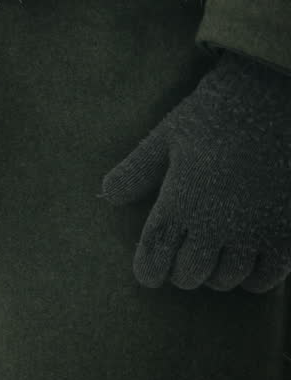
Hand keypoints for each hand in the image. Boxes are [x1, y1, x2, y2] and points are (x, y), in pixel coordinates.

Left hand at [101, 53, 290, 291]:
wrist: (275, 99)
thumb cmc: (215, 115)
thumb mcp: (167, 137)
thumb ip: (137, 170)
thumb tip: (108, 195)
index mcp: (182, 201)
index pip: (157, 253)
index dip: (149, 270)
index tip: (148, 275)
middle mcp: (217, 224)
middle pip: (190, 274)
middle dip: (180, 271)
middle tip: (180, 261)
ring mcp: (256, 231)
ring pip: (226, 280)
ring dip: (214, 275)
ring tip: (211, 260)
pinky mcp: (289, 233)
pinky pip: (267, 278)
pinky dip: (252, 278)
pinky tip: (246, 264)